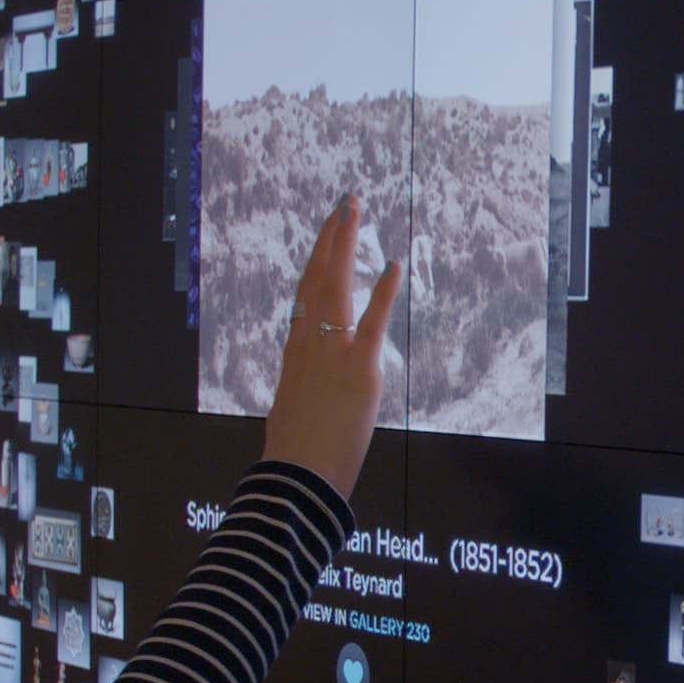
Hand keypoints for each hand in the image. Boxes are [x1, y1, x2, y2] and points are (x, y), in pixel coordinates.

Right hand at [259, 195, 401, 498]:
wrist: (295, 479)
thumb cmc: (293, 455)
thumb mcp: (291, 410)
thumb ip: (302, 390)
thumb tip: (306, 390)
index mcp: (294, 353)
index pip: (304, 295)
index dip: (316, 260)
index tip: (326, 234)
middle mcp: (309, 344)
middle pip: (317, 277)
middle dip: (331, 237)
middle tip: (344, 203)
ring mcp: (333, 353)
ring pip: (336, 286)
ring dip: (346, 244)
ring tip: (354, 211)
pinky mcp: (359, 371)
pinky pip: (372, 323)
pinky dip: (383, 292)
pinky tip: (392, 264)